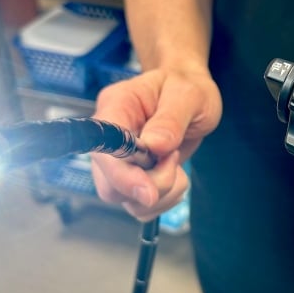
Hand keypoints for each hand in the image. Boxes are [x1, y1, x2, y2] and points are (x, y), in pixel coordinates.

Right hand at [90, 67, 221, 220]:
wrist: (190, 95)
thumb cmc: (186, 87)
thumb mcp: (188, 95)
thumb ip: (171, 120)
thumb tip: (154, 145)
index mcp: (117, 107)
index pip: (103, 149)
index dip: (122, 175)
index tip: (149, 191)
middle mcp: (110, 138)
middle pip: (110, 185)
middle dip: (150, 186)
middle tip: (174, 159)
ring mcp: (119, 161)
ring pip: (125, 200)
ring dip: (160, 195)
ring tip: (178, 165)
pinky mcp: (133, 177)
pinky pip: (140, 205)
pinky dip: (164, 200)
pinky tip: (177, 178)